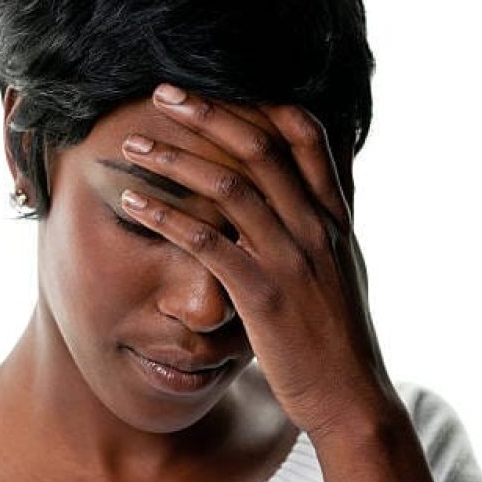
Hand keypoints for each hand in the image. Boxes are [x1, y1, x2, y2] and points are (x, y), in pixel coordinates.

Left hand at [120, 83, 398, 439]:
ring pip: (227, 187)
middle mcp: (315, 225)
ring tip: (132, 146)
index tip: (215, 87)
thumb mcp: (339, 266)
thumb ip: (318, 223)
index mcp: (334, 213)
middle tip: (161, 94)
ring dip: (173, 160)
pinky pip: (206, 242)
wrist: (349, 395)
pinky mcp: (262, 294)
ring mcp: (290, 257)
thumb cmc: (335, 331)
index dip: (259, 101)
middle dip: (205, 113)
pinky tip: (131, 203)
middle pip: (258, 147)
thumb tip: (296, 192)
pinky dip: (165, 217)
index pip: (307, 133)